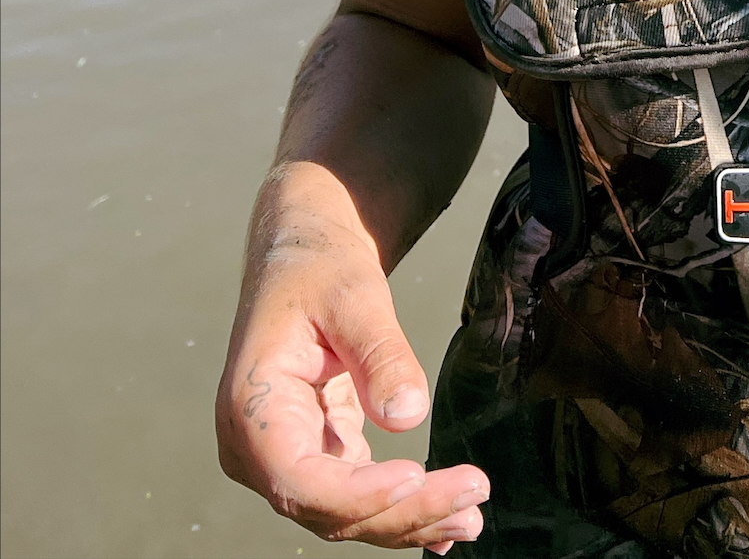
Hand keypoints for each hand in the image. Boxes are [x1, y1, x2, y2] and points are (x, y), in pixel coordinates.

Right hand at [216, 239, 487, 549]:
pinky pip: (356, 496)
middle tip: (471, 499)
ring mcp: (284, 458)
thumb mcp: (354, 294)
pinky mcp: (317, 455)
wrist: (305, 255)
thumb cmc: (318, 268)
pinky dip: (400, 507)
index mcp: (251, 408)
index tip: (415, 476)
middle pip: (327, 508)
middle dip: (400, 512)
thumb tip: (409, 415)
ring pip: (344, 513)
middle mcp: (258, 449)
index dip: (356, 494)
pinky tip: (447, 518)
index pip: (299, 479)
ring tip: (470, 515)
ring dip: (407, 519)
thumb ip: (380, 354)